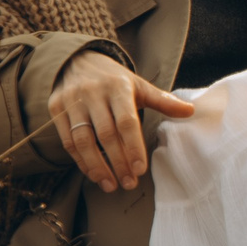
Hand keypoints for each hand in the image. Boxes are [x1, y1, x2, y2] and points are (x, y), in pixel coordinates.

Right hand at [49, 48, 194, 192]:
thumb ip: (163, 100)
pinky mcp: (55, 109)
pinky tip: (93, 174)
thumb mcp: (139, 85)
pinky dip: (80, 160)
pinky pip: (67, 140)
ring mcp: (72, 101)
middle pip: (106, 134)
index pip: (127, 122)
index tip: (140, 170)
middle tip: (129, 183)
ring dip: (97, 167)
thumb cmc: (114, 80)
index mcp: (117, 87)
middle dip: (118, 162)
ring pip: (83, 140)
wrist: (76, 60)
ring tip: (111, 185)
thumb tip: (190, 111)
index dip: (133, 147)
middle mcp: (92, 93)